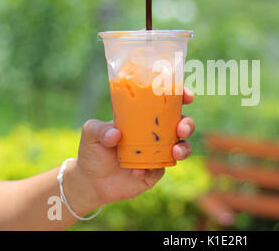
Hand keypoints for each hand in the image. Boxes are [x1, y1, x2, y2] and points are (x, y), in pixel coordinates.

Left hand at [68, 88, 194, 211]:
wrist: (91, 181)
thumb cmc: (93, 150)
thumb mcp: (91, 133)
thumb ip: (100, 129)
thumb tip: (116, 134)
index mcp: (144, 117)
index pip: (168, 103)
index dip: (181, 97)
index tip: (187, 96)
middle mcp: (156, 134)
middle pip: (182, 124)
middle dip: (187, 124)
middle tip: (181, 129)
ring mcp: (158, 153)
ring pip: (182, 147)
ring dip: (183, 148)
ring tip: (175, 152)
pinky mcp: (155, 172)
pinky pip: (162, 168)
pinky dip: (153, 169)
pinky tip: (139, 172)